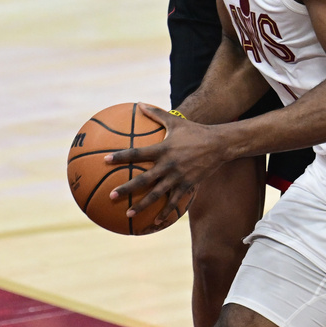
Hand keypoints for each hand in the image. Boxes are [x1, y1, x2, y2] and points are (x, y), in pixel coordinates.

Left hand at [107, 104, 224, 228]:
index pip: (138, 153)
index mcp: (164, 149)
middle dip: (127, 188)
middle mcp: (169, 164)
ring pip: (157, 194)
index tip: (105, 161)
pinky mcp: (187, 185)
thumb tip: (139, 103)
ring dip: (142, 205)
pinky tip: (155, 222)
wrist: (219, 144)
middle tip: (112, 195)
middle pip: (144, 179)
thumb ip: (156, 114)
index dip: (121, 156)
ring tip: (128, 213)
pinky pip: (174, 201)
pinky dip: (165, 212)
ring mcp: (179, 176)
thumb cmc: (195, 131)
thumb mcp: (176, 122)